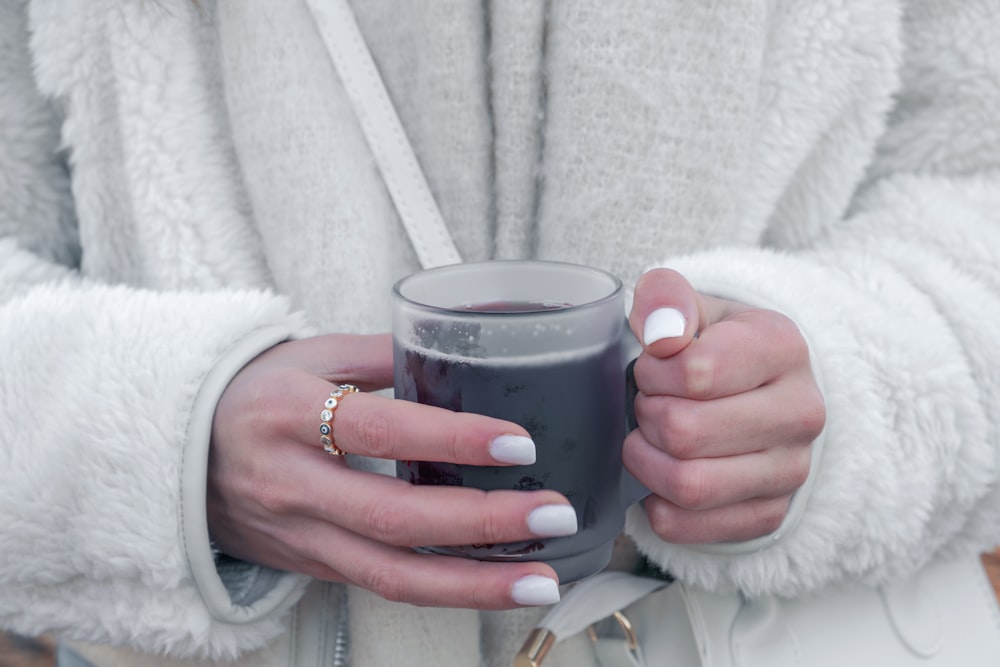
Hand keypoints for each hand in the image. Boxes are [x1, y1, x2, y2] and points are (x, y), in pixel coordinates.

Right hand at [207, 334, 575, 607]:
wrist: (179, 453)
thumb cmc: (254, 393)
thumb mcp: (309, 353)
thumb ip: (385, 352)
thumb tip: (465, 343)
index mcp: (287, 414)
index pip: (379, 430)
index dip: (451, 439)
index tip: (518, 442)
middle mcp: (291, 484)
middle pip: (393, 519)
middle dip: (482, 524)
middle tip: (554, 511)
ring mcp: (299, 536)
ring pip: (391, 576)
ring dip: (474, 584)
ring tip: (542, 580)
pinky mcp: (312, 566)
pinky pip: (383, 585)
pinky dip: (445, 590)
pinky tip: (496, 583)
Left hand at [626, 269, 824, 543]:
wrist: (760, 389)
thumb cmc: (715, 345)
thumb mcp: (691, 306)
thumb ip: (665, 298)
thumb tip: (662, 334)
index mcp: (783, 347)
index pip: (695, 371)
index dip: (652, 370)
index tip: (654, 366)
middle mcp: (801, 413)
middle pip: (684, 431)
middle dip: (647, 414)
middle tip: (650, 403)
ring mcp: (791, 471)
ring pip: (687, 485)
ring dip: (646, 460)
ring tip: (651, 437)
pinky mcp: (768, 516)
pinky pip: (685, 526)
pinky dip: (655, 504)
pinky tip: (661, 474)